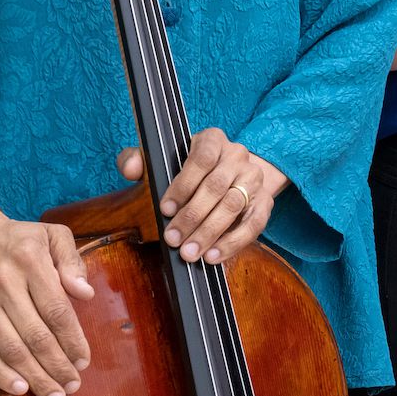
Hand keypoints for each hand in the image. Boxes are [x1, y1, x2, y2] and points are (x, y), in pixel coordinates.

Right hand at [0, 207, 94, 395]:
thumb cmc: (21, 238)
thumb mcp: (53, 235)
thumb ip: (71, 261)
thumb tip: (86, 293)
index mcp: (30, 262)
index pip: (56, 309)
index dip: (72, 339)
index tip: (84, 360)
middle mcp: (4, 285)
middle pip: (35, 335)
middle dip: (57, 365)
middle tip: (73, 387)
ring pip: (11, 348)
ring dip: (34, 376)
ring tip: (53, 395)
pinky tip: (19, 388)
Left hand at [118, 128, 286, 265]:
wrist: (229, 176)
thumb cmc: (189, 171)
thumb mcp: (161, 160)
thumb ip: (138, 161)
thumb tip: (132, 169)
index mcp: (213, 140)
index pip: (202, 159)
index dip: (183, 185)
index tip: (165, 209)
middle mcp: (237, 155)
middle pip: (216, 186)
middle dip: (192, 216)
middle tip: (172, 240)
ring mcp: (254, 178)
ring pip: (234, 205)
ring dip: (209, 232)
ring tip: (189, 252)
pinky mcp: (264, 202)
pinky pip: (254, 224)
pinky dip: (233, 243)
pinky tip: (213, 255)